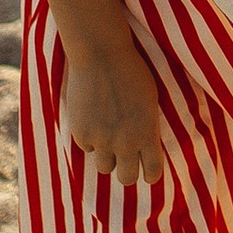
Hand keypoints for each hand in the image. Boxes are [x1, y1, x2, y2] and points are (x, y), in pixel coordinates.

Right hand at [61, 35, 169, 188]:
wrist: (101, 54)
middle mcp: (125, 141)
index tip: (147, 173)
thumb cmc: (131, 72)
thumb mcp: (149, 101)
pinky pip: (86, 148)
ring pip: (104, 168)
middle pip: (127, 179)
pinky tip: (91, 116)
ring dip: (106, 156)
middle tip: (125, 162)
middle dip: (126, 172)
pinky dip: (89, 138)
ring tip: (107, 136)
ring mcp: (101, 139)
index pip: (152, 171)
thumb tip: (144, 151)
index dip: (150, 175)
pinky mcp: (81, 133)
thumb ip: (147, 128)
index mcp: (147, 132)